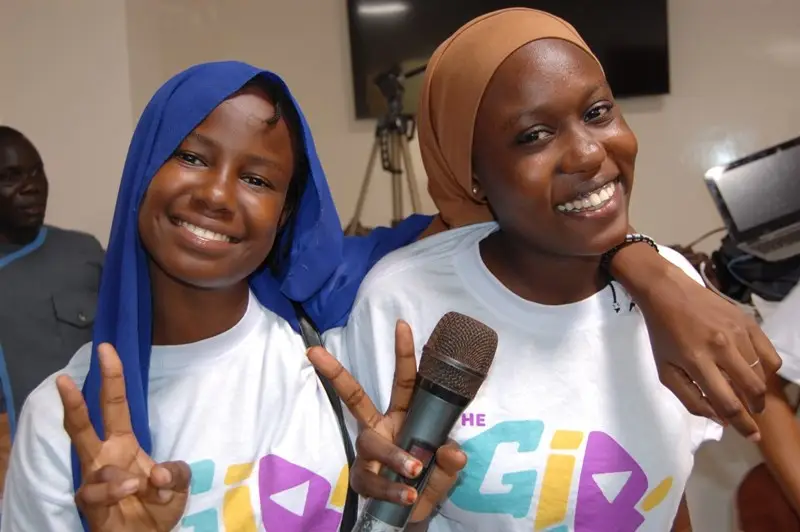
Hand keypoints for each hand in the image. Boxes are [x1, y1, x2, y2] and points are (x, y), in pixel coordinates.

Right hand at [57, 343, 190, 531]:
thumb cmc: (158, 505)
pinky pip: (93, 493)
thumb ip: (176, 472)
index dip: (111, 377)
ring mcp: (94, 480)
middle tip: (64, 379)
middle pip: (82, 425)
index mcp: (125, 442)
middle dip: (74, 402)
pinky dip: (114, 491)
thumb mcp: (178, 483)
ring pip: (91, 464)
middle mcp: (104, 456)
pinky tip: (131, 491)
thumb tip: (158, 474)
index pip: (115, 404)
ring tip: (140, 485)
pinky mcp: (89, 504)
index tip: (106, 349)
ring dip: (119, 476)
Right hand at [307, 321, 466, 523]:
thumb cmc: (425, 483)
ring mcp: (368, 454)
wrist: (409, 517)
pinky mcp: (362, 480)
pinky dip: (393, 489)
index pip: (405, 381)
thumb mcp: (446, 472)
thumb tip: (452, 451)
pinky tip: (408, 496)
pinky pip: (374, 481)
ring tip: (415, 469)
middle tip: (316, 354)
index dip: (404, 354)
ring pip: (373, 445)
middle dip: (336, 375)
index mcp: (404, 417)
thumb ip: (450, 462)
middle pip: (355, 398)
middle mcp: (381, 429)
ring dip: (395, 455)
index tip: (403, 324)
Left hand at [636, 262, 781, 439]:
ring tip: (748, 392)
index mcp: (696, 362)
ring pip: (761, 373)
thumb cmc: (663, 334)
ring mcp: (737, 332)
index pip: (728, 402)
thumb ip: (690, 398)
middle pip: (752, 390)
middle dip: (755, 409)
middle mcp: (720, 347)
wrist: (667, 292)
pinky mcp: (747, 321)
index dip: (743, 424)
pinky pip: (768, 353)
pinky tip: (753, 370)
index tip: (752, 435)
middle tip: (751, 413)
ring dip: (757, 389)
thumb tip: (720, 419)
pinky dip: (765, 368)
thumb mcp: (665, 370)